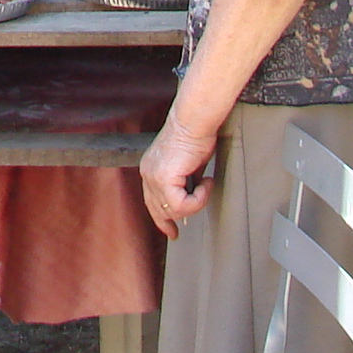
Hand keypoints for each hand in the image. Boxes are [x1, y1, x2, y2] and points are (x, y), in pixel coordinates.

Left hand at [140, 119, 219, 239]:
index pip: (151, 202)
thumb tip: (191, 198)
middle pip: (159, 210)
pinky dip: (198, 199)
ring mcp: (153, 177)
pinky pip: (181, 205)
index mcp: (149, 169)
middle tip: (193, 213)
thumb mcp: (187, 165)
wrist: (195, 121)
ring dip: (195, 202)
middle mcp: (147, 174)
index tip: (172, 231)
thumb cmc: (195, 136)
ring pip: (173, 210)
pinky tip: (206, 182)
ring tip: (206, 184)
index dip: (161, 219)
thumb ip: (185, 183)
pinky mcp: (164, 179)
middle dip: (178, 216)